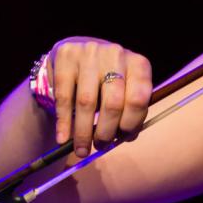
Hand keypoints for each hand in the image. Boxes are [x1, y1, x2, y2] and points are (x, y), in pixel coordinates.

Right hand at [48, 37, 152, 157]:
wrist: (79, 52)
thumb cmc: (106, 78)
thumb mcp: (125, 88)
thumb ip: (127, 110)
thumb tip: (125, 138)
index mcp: (138, 64)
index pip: (139, 99)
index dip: (131, 124)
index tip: (123, 138)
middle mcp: (116, 54)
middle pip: (113, 102)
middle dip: (106, 132)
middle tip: (100, 146)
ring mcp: (90, 52)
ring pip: (87, 102)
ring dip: (84, 132)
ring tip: (82, 150)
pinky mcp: (66, 55)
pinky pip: (64, 96)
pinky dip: (63, 121)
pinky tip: (63, 138)